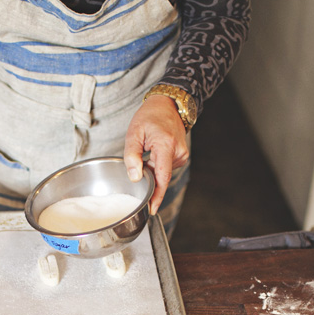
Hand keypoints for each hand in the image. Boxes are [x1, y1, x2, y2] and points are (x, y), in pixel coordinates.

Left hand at [123, 96, 189, 214]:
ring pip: (163, 173)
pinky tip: (153, 154)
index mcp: (165, 145)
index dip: (157, 195)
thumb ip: (132, 155)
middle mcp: (177, 152)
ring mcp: (181, 155)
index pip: (162, 176)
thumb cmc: (150, 117)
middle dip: (148, 179)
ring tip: (147, 151)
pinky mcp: (181, 156)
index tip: (152, 209)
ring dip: (152, 170)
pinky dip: (157, 166)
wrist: (168, 105)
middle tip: (139, 164)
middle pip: (161, 177)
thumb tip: (135, 177)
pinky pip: (166, 168)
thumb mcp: (134, 132)